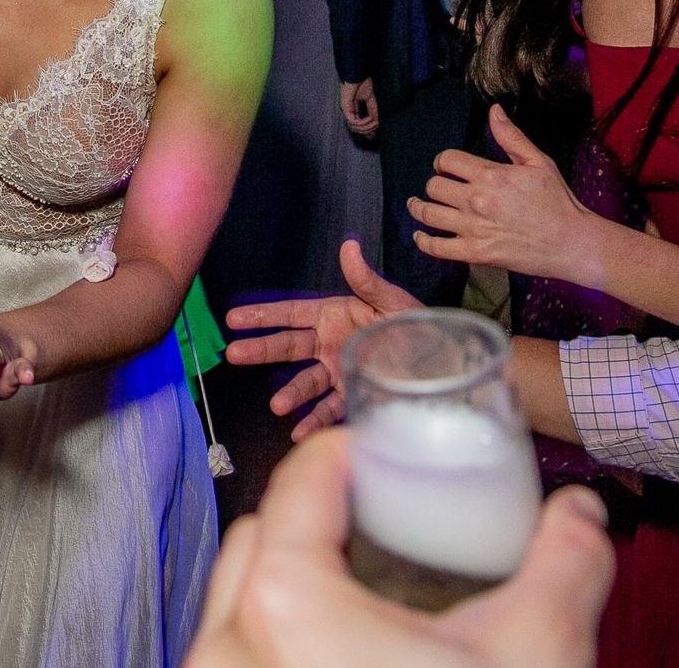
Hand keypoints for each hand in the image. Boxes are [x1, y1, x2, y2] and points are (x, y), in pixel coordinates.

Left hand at [186, 428, 612, 667]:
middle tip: (386, 520)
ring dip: (295, 583)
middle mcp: (228, 648)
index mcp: (287, 605)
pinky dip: (281, 642)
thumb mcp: (537, 654)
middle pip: (261, 540)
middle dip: (318, 518)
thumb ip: (565, 565)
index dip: (350, 453)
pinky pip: (238, 660)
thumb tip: (583, 514)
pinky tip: (347, 658)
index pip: (301, 484)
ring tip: (371, 593)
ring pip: (239, 606)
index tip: (388, 454)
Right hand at [225, 239, 421, 439]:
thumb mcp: (393, 300)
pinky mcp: (353, 394)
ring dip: (290, 393)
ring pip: (306, 381)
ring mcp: (338, 371)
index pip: (291, 314)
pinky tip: (299, 432)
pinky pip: (329, 408)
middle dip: (261, 350)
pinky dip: (314, 420)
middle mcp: (330, 343)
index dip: (263, 315)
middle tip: (233, 354)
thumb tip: (348, 247)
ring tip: (277, 405)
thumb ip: (366, 280)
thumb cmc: (417, 324)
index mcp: (334, 315)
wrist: (445, 360)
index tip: (234, 317)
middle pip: (288, 347)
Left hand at [340, 79, 378, 136]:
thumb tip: (377, 121)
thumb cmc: (361, 82)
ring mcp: (346, 110)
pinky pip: (353, 121)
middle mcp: (348, 111)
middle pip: (356, 128)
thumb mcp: (370, 99)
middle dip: (368, 129)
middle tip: (377, 126)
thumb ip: (372, 110)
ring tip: (375, 122)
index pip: (357, 124)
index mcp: (353, 109)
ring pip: (354, 127)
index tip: (376, 130)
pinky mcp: (345, 108)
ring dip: (367, 127)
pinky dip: (363, 122)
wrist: (357, 74)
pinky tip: (370, 118)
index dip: (367, 129)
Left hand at [407, 106, 595, 283]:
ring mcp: (473, 228)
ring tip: (417, 205)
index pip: (447, 160)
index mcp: (491, 175)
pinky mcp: (475, 253)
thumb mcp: (538, 162)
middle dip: (434, 184)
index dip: (443, 162)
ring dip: (418, 209)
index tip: (446, 168)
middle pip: (434, 186)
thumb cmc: (558, 202)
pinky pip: (436, 248)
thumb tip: (494, 111)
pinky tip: (421, 236)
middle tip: (437, 188)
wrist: (571, 242)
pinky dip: (423, 242)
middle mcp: (476, 200)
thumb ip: (511, 137)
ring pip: (428, 214)